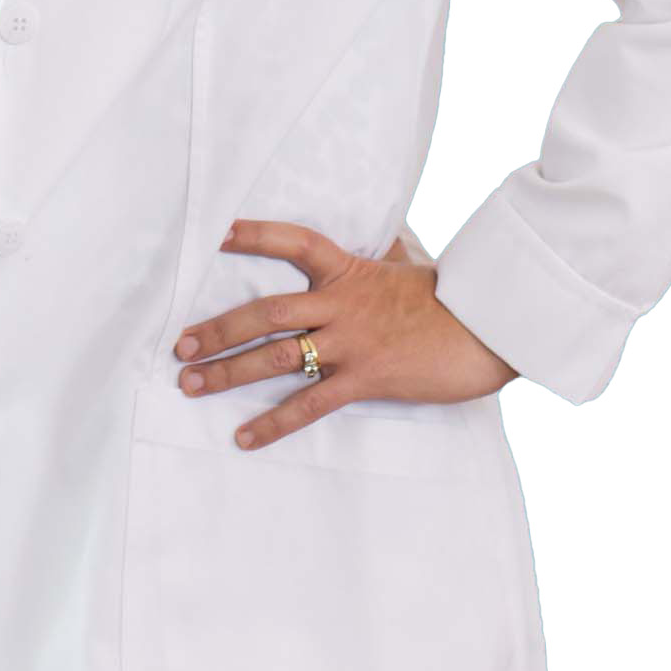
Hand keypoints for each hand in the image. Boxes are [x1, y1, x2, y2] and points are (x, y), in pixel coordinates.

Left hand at [174, 218, 518, 451]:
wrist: (490, 327)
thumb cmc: (450, 297)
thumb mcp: (408, 266)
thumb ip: (384, 256)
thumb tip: (386, 237)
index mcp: (349, 270)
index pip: (294, 242)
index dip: (256, 235)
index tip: (218, 233)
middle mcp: (341, 304)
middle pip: (266, 312)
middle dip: (219, 328)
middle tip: (180, 343)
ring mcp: (352, 343)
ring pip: (277, 357)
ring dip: (229, 372)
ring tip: (191, 384)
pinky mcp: (366, 380)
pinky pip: (310, 404)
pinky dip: (273, 422)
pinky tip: (244, 438)